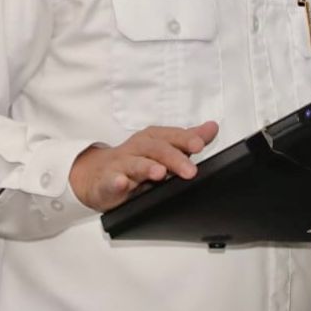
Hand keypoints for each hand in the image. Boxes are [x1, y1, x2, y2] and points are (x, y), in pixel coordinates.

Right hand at [69, 121, 219, 211]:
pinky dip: (115, 182)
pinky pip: (110, 181)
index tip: (199, 144)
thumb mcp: (163, 148)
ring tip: (160, 173)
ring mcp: (121, 165)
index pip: (170, 136)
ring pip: (134, 164)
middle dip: (173, 159)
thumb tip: (212, 127)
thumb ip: (188, 140)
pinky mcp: (107, 182)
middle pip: (156, 150)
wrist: (97, 175)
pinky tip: (122, 183)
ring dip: (146, 167)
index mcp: (152, 139)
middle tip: (190, 171)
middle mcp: (137, 148)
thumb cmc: (135, 160)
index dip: (185, 139)